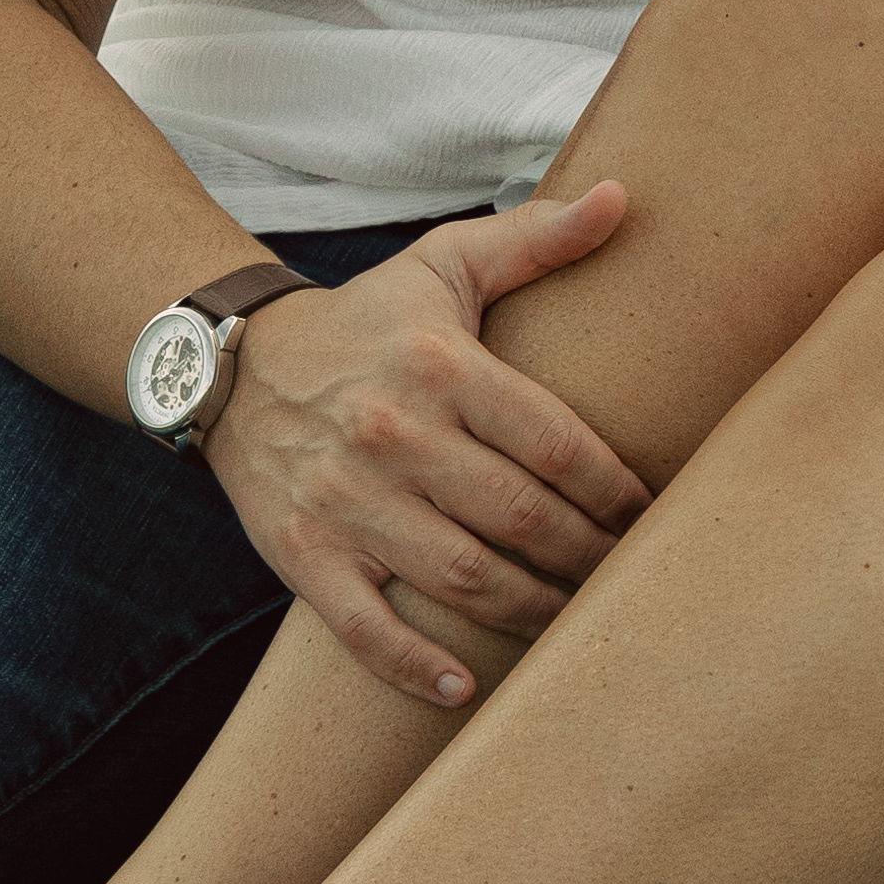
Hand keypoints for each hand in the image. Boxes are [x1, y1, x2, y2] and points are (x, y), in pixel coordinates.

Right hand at [198, 187, 647, 707]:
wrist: (231, 365)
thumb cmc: (365, 320)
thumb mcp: (444, 265)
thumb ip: (537, 237)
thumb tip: (625, 196)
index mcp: (440, 364)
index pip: (557, 442)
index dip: (618, 491)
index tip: (653, 514)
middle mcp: (394, 433)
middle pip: (520, 517)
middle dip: (588, 557)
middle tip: (631, 577)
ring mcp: (346, 500)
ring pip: (462, 577)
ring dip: (532, 613)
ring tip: (579, 625)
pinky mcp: (302, 553)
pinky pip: (364, 627)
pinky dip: (416, 666)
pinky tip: (466, 686)